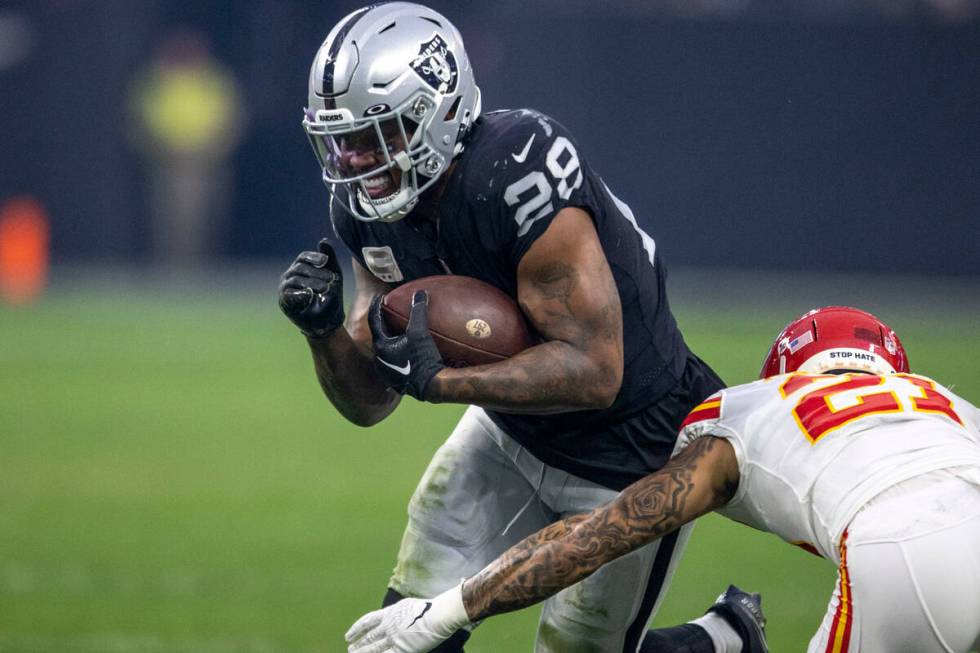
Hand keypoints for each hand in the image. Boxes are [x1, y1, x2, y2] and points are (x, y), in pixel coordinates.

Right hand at [279, 239, 344, 337]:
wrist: (328, 320)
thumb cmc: (331, 295)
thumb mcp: (333, 274)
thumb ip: (329, 258)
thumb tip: (323, 240)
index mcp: (300, 267)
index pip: (303, 257)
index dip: (314, 257)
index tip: (325, 261)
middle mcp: (290, 276)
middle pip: (300, 267)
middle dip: (317, 272)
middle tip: (331, 279)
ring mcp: (285, 288)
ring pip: (296, 279)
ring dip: (313, 283)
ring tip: (326, 288)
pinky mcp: (284, 301)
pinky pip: (288, 294)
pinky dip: (300, 293)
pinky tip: (310, 295)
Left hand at [345, 587, 469, 652]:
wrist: (438, 615)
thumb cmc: (429, 608)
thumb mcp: (408, 606)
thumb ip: (398, 613)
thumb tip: (393, 615)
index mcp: (390, 612)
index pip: (368, 621)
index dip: (357, 628)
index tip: (349, 634)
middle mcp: (388, 625)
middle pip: (369, 636)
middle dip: (358, 643)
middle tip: (350, 648)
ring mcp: (393, 638)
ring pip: (372, 648)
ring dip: (362, 652)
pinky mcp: (401, 649)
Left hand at [368, 290, 443, 399]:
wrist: (430, 386)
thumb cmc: (423, 359)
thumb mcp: (420, 332)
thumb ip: (418, 311)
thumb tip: (420, 293)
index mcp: (380, 346)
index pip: (374, 320)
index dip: (376, 306)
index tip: (379, 297)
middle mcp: (379, 359)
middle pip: (379, 335)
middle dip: (383, 323)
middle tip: (389, 311)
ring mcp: (386, 371)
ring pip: (385, 349)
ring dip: (391, 338)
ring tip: (398, 330)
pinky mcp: (395, 379)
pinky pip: (393, 360)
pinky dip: (397, 351)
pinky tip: (407, 349)